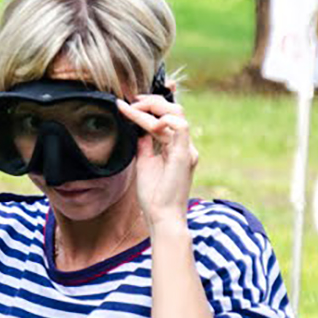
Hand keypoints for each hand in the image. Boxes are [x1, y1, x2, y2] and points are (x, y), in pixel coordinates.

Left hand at [117, 95, 197, 230]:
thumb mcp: (144, 162)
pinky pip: (181, 127)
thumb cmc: (153, 195)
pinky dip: (165, 120)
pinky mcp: (186, 155)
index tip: (131, 103)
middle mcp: (184, 145)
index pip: (168, 117)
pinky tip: (150, 124)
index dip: (152, 104)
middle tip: (130, 102)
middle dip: (151, 101)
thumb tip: (138, 129)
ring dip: (153, 107)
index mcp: (175, 147)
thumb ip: (144, 144)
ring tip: (134, 109)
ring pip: (176, 114)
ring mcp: (187, 149)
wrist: (161, 216)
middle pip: (173, 110)